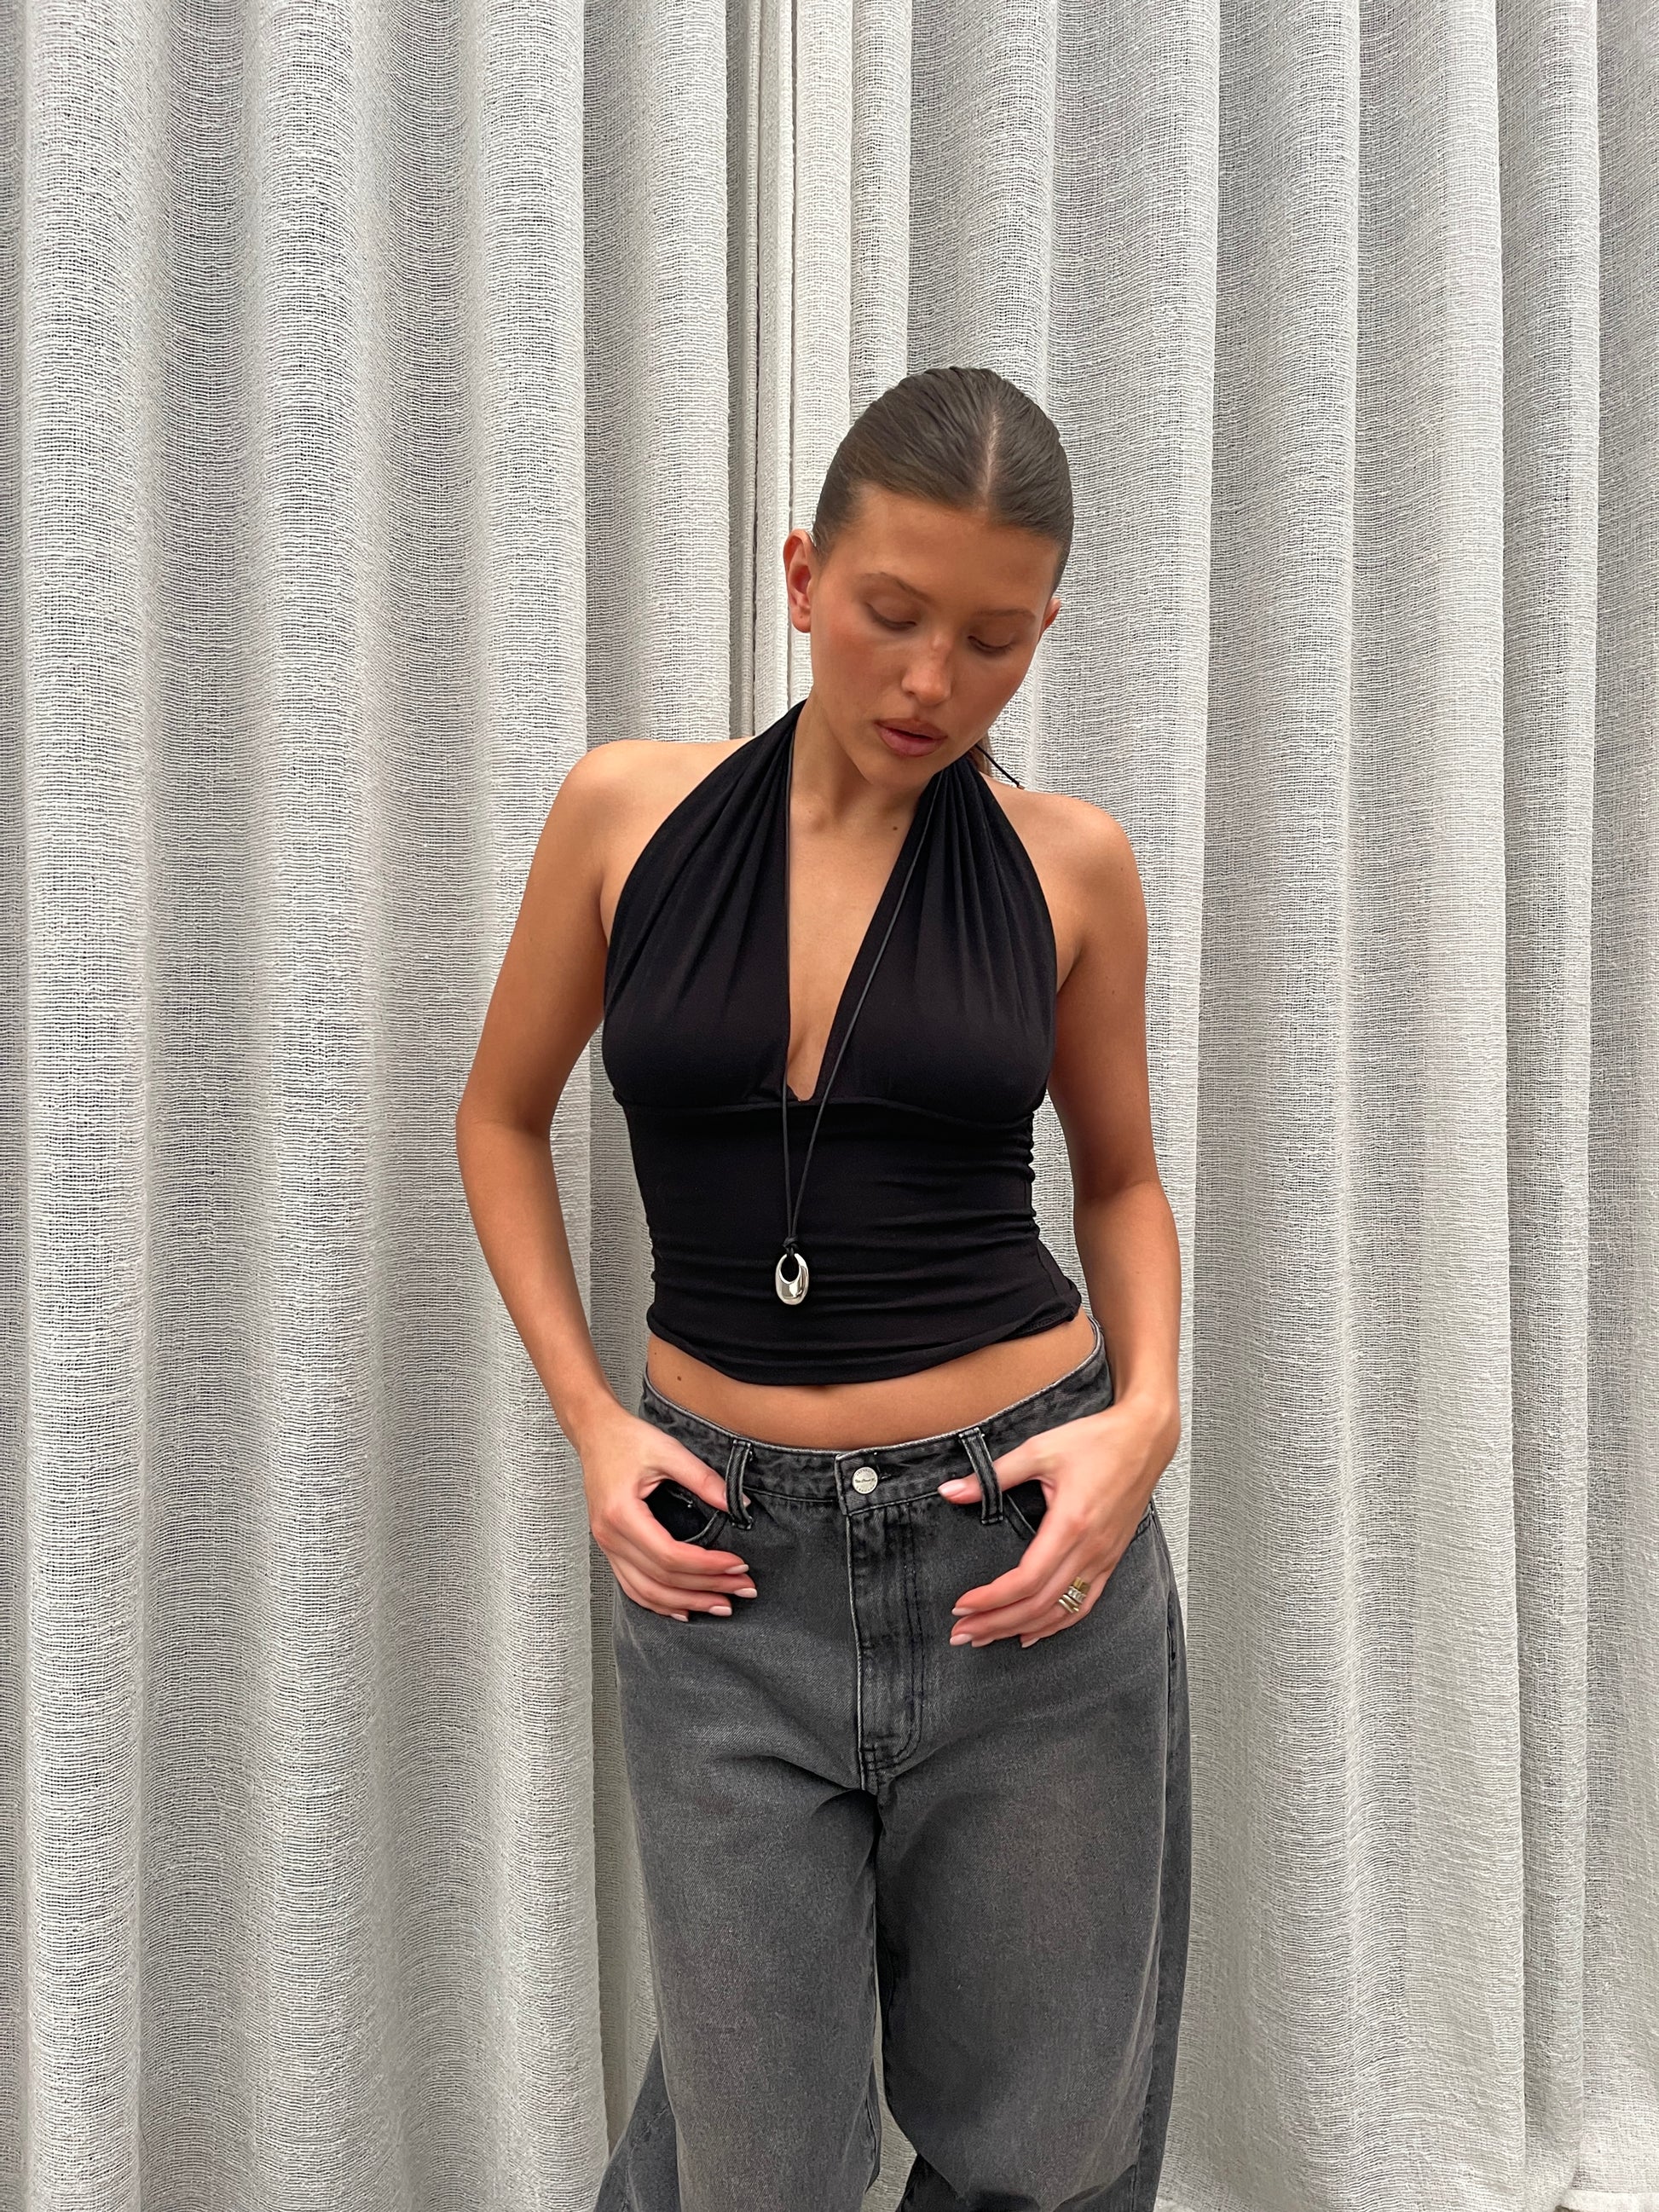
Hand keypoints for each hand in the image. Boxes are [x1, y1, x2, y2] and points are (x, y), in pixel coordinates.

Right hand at [582, 1404, 757, 1620]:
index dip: (708, 1566)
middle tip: (744, 1589)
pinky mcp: (610, 1547)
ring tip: (721, 1605)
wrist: (595, 1433)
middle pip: (662, 1580)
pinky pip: (633, 1586)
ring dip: (686, 1603)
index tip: (739, 1564)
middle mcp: (610, 1536)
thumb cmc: (627, 1439)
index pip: (670, 1556)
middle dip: (706, 1589)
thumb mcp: (669, 1451)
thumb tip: (739, 1506)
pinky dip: (659, 1603)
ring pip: (646, 1592)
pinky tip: (684, 1609)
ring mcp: (606, 1546)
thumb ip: (704, 1479)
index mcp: (621, 1514)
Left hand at [935, 1402, 1164, 1647]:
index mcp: (1070, 1524)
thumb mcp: (1038, 1450)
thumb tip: (950, 1491)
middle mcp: (1089, 1550)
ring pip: (1060, 1611)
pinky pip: (1083, 1604)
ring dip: (1020, 1629)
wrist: (1144, 1438)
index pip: (1025, 1580)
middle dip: (996, 1624)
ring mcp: (1103, 1559)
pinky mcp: (1111, 1560)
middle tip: (962, 1634)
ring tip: (986, 1637)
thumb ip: (992, 1476)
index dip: (990, 1599)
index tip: (961, 1605)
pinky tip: (1033, 1633)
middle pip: (1038, 1605)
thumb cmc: (1097, 1441)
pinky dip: (1056, 1624)